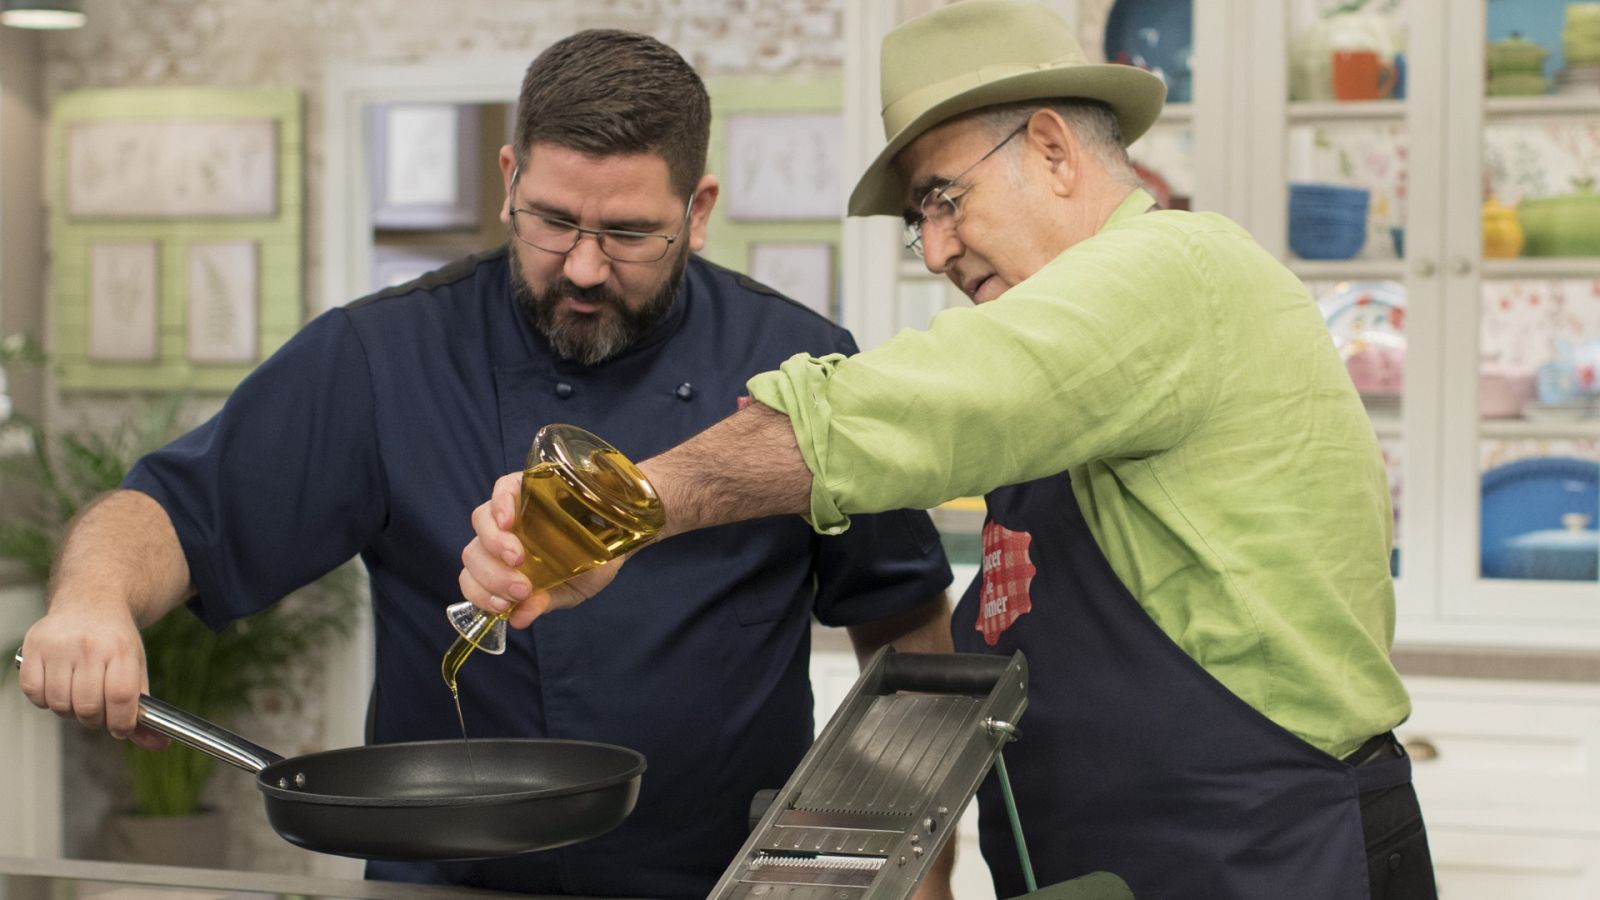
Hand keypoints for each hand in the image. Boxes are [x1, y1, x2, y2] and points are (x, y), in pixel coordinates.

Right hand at [17, 600, 169, 749]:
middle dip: (96, 720)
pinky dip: (45, 700)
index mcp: (120, 650)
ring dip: (70, 711)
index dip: (122, 722)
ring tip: (79, 697)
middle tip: (99, 712)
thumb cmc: (115, 641)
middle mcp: (89, 646)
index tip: (121, 728)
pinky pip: (35, 693)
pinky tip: (58, 687)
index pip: (121, 698)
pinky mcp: (33, 647)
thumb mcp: (136, 667)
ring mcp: (59, 646)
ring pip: (60, 704)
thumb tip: (159, 745)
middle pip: (89, 706)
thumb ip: (144, 709)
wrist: (92, 600)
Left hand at [459, 472, 624, 628]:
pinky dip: (500, 504)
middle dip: (492, 575)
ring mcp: (512, 508)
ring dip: (494, 543)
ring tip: (518, 557)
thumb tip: (517, 619)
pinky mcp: (527, 484)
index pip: (472, 579)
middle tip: (522, 587)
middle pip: (473, 552)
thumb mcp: (570, 590)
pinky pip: (502, 489)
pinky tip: (509, 521)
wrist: (625, 533)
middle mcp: (501, 537)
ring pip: (481, 521)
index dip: (480, 593)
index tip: (503, 605)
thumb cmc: (592, 563)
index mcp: (504, 566)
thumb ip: (542, 602)